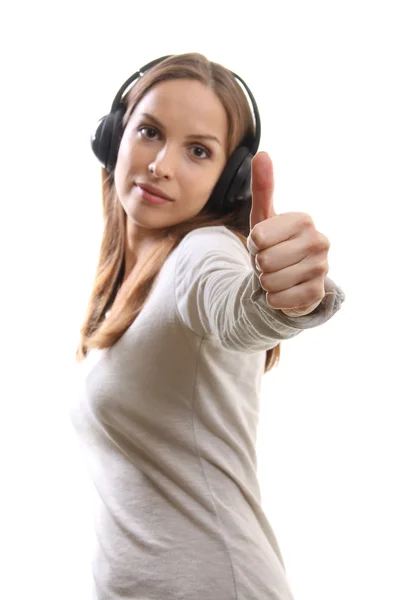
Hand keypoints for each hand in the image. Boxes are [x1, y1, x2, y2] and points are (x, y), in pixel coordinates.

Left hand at [249, 152, 329, 315]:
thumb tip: (261, 154)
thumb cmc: (274, 244)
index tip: (264, 244)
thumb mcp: (264, 217)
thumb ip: (263, 187)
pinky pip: (280, 299)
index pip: (258, 237)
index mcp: (304, 220)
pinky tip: (283, 291)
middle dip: (259, 265)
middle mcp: (319, 241)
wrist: (290, 278)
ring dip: (266, 283)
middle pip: (264, 260)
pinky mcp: (318, 293)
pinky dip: (274, 299)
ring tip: (277, 275)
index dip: (253, 244)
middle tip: (270, 262)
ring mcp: (322, 268)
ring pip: (270, 281)